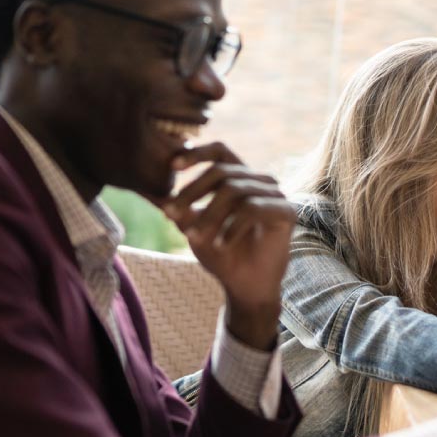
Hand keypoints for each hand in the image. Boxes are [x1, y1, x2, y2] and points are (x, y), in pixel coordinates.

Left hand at [162, 142, 295, 350]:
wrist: (245, 286)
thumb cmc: (221, 254)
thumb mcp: (192, 227)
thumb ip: (178, 208)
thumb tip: (150, 190)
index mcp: (239, 177)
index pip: (220, 151)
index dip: (197, 153)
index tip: (173, 166)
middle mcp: (259, 180)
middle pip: (222, 172)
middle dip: (192, 192)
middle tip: (171, 214)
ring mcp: (275, 194)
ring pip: (235, 190)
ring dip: (209, 215)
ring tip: (195, 238)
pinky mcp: (286, 211)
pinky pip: (253, 208)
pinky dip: (231, 228)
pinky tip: (221, 245)